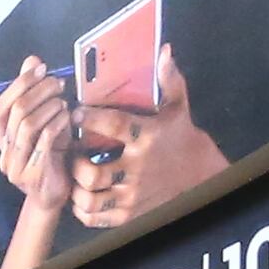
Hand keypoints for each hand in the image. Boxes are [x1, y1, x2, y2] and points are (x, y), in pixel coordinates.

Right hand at [0, 58, 77, 211]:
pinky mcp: (32, 174)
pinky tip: (67, 117)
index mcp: (2, 139)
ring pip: (26, 126)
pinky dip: (56, 124)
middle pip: (15, 113)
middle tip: (58, 83)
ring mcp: (15, 165)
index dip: (18, 85)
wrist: (53, 198)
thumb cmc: (52, 157)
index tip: (40, 67)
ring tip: (63, 101)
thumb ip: (35, 96)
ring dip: (48, 107)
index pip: (0, 108)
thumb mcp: (44, 123)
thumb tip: (32, 61)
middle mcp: (4, 151)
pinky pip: (43, 142)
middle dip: (38, 92)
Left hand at [70, 42, 226, 228]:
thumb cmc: (179, 136)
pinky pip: (95, 216)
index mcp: (147, 138)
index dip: (90, 118)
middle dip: (73, 163)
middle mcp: (138, 169)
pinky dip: (81, 208)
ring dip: (74, 187)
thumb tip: (164, 51)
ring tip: (72, 174)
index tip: (75, 112)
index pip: (114, 126)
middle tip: (69, 152)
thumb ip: (168, 79)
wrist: (199, 175)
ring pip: (89, 198)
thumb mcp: (177, 107)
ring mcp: (132, 195)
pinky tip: (80, 194)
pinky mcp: (128, 214)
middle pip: (92, 172)